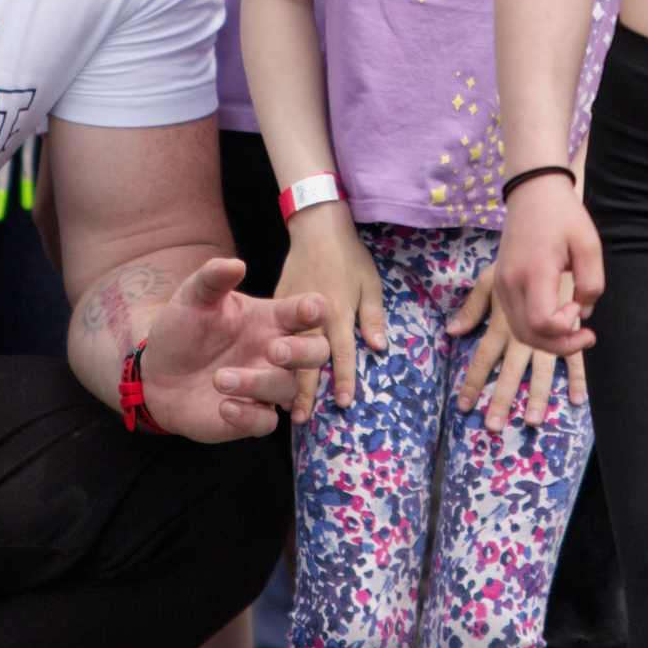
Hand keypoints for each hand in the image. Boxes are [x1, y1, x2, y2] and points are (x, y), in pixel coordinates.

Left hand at [138, 257, 330, 440]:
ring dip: (257, 383)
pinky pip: (265, 422)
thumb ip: (212, 278)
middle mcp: (274, 353)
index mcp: (270, 319)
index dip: (313, 310)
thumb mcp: (192, 297)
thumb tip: (235, 263)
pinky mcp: (251, 416)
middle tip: (273, 350)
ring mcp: (265, 386)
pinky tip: (224, 406)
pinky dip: (248, 415)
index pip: (305, 313)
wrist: (155, 374)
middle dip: (303, 352)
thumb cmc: (182, 330)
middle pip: (316, 352)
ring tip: (219, 378)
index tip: (310, 309)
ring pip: (287, 388)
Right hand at [273, 205, 387, 419]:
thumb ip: (372, 316)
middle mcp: (312, 317)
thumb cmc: (348, 256)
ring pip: (287, 353)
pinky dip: (272, 358)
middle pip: (307, 361)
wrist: (316, 228)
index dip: (345, 379)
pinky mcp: (276, 305)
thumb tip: (379, 346)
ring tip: (280, 405)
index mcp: (337, 312)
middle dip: (305, 392)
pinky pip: (274, 336)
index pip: (343, 353)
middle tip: (300, 419)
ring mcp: (290, 312)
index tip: (345, 403)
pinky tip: (268, 374)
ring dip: (284, 380)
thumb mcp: (369, 282)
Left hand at [451, 267, 585, 431]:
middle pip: (510, 370)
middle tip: (494, 427)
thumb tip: (452, 331)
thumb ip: (473, 306)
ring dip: (537, 395)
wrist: (552, 226)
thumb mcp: (490, 277)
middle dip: (501, 399)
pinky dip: (576, 377)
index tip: (465, 406)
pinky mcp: (574, 322)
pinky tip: (576, 399)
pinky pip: (575, 354)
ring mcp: (549, 327)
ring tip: (533, 420)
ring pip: (542, 368)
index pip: (484, 355)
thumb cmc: (521, 253)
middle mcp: (523, 327)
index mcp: (503, 318)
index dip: (474, 381)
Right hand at [491, 175, 602, 354]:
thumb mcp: (589, 245)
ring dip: (547, 340)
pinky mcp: (500, 283)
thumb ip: (591, 284)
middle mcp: (510, 282)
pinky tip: (555, 318)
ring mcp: (501, 284)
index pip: (542, 323)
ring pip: (519, 331)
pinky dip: (535, 328)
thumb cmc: (564, 215)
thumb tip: (583, 313)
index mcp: (533, 272)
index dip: (565, 328)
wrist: (532, 191)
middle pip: (528, 335)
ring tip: (572, 330)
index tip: (579, 305)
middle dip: (560, 346)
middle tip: (586, 336)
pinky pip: (514, 318)